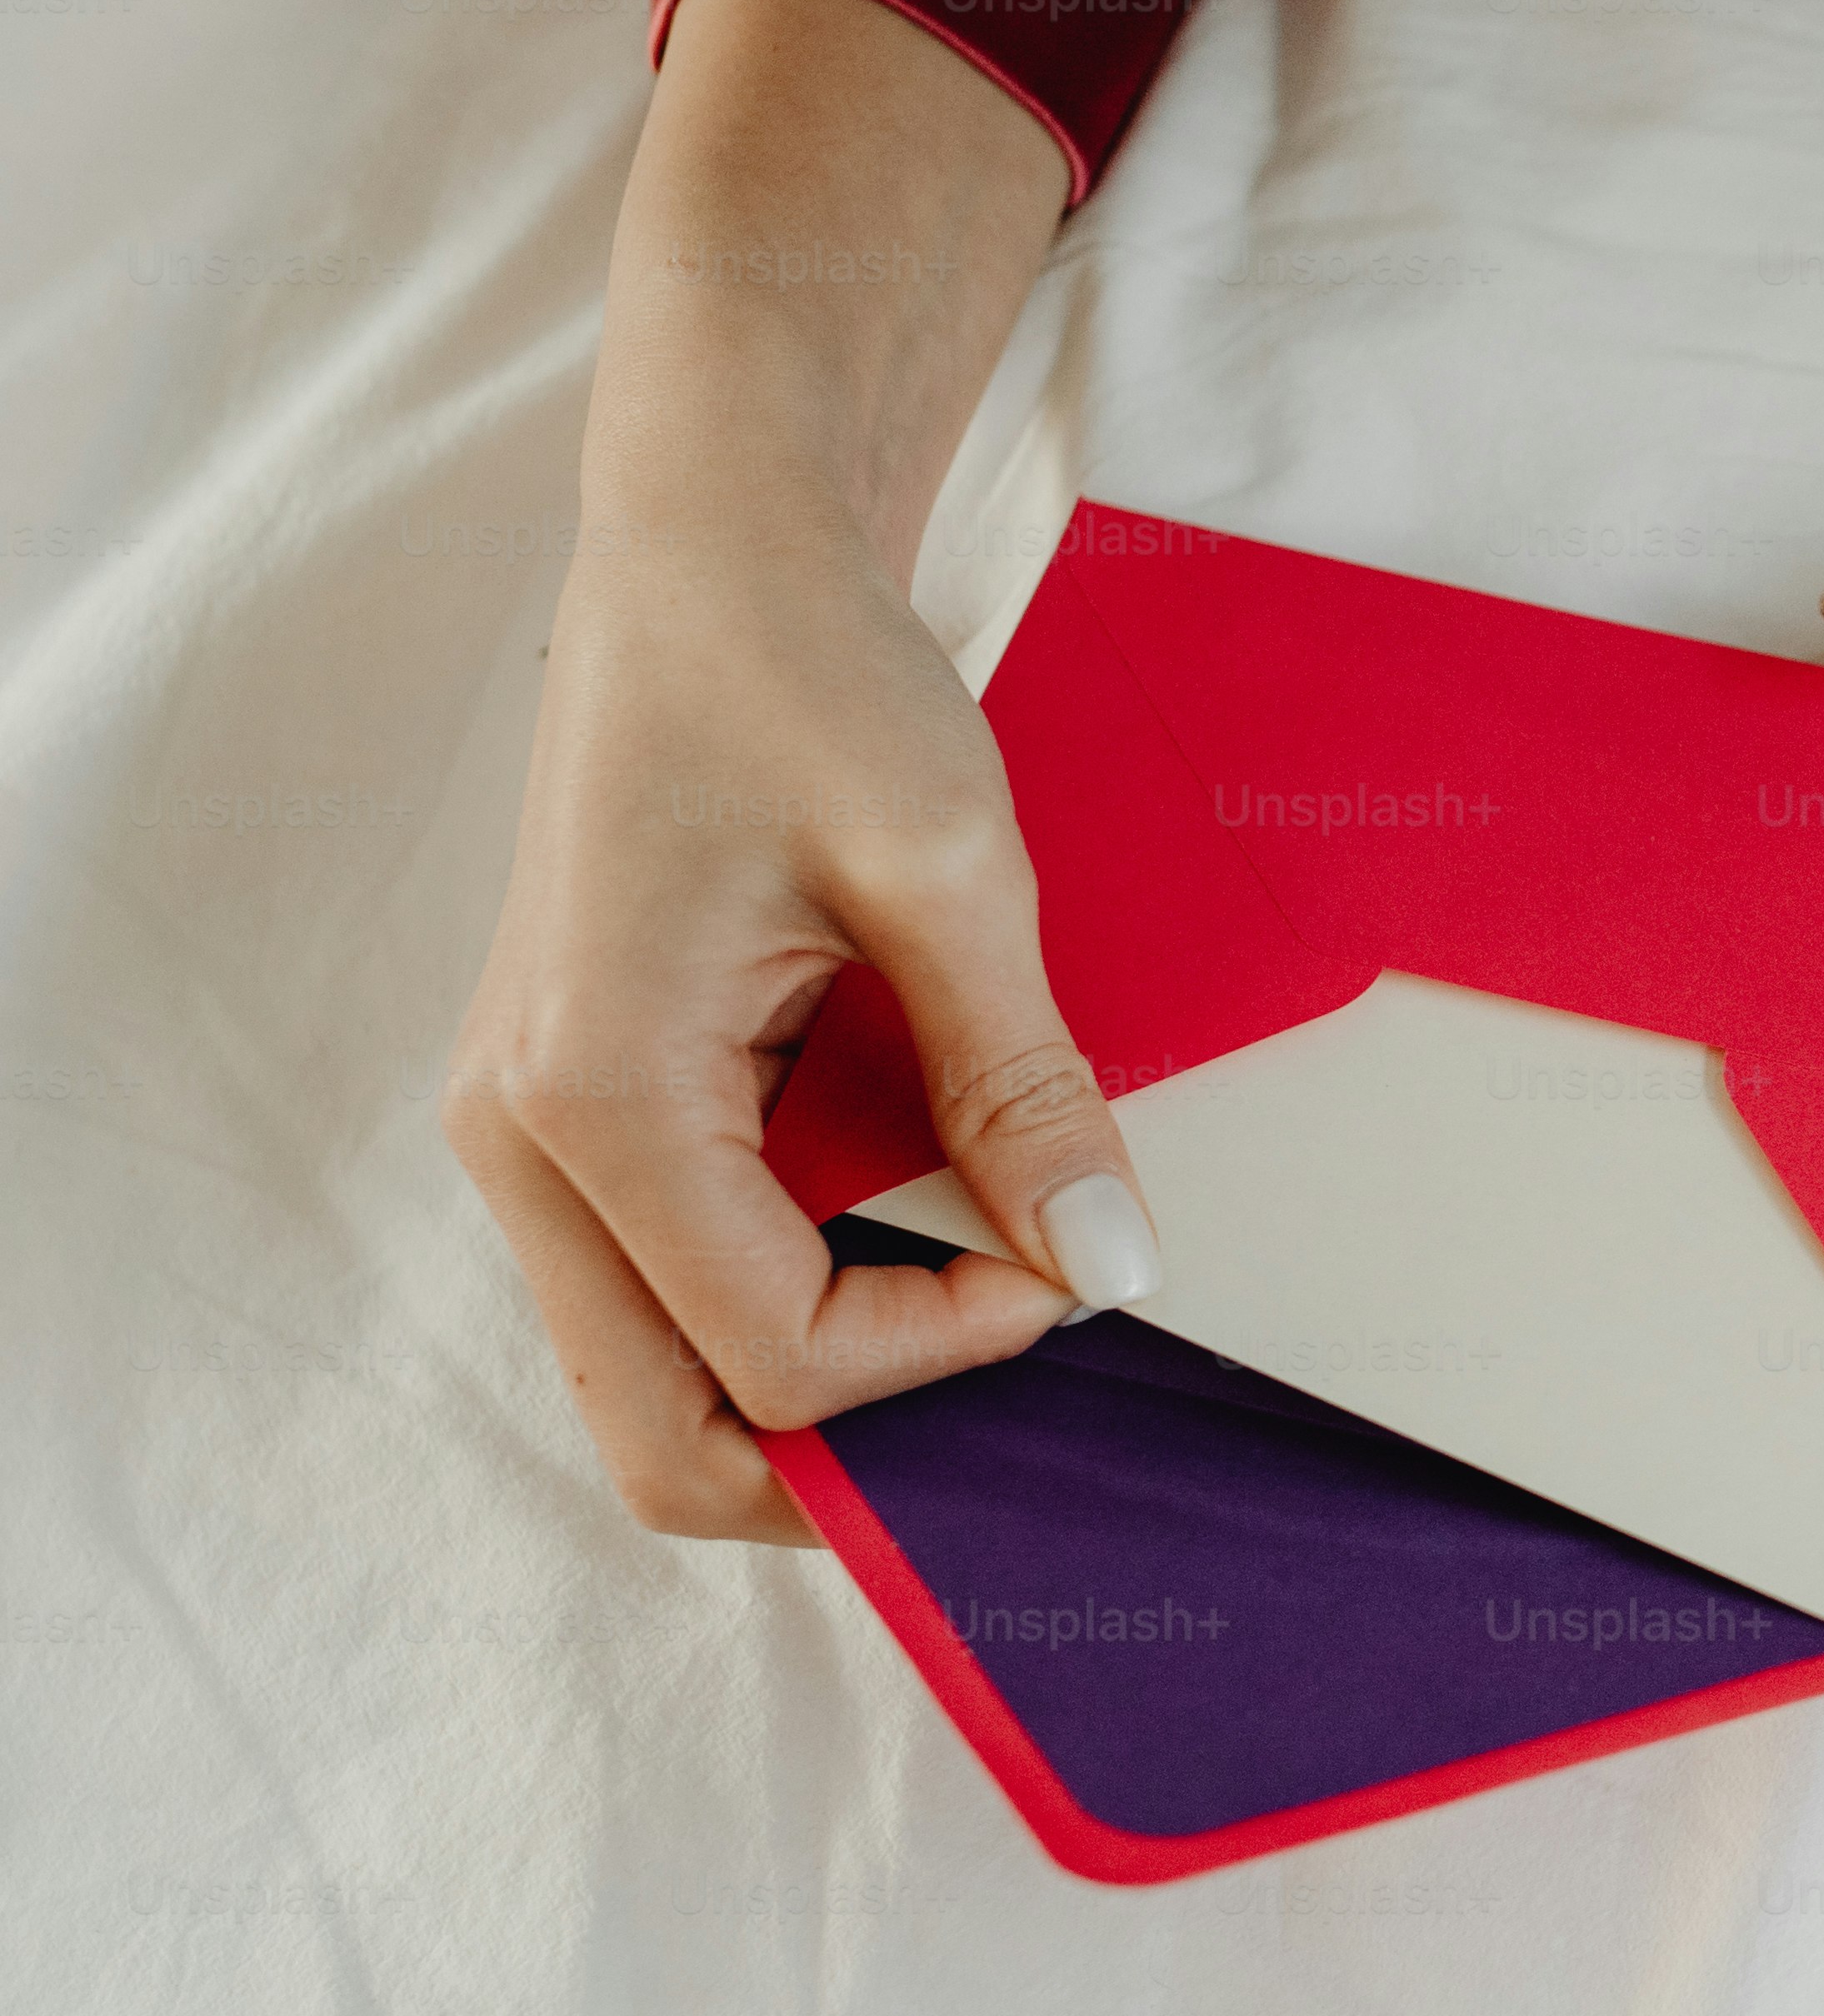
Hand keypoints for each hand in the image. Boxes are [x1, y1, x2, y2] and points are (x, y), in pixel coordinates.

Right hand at [441, 0, 1150, 1540]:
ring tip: (982, 1305)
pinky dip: (797, 1303)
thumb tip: (1110, 1267)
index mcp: (588, 1095)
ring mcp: (533, 1137)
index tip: (1071, 1259)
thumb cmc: (808, 676)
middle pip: (663, 1434)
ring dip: (823, 1385)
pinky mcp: (579, 1114)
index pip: (771, 1352)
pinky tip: (921, 1233)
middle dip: (847, 1462)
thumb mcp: (949, 871)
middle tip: (1016, 1387)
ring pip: (659, 1377)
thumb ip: (1021, 1086)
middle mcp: (521, 1141)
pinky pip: (676, 1284)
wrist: (713, 554)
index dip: (946, 1348)